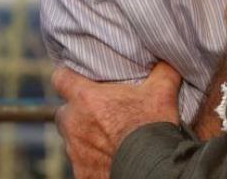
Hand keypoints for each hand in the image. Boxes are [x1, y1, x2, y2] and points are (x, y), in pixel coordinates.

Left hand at [52, 63, 181, 178]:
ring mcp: (74, 150)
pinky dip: (92, 158)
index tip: (77, 77)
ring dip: (85, 135)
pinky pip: (81, 161)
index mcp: (86, 98)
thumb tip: (165, 59)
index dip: (68, 76)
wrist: (150, 166)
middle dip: (78, 111)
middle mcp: (73, 123)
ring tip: (109, 136)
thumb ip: (161, 70)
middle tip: (101, 111)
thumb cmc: (151, 126)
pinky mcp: (80, 172)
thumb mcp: (163, 90)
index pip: (60, 78)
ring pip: (72, 137)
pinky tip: (111, 156)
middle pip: (65, 111)